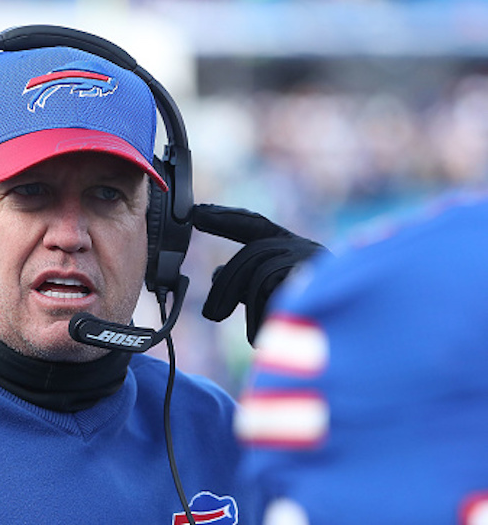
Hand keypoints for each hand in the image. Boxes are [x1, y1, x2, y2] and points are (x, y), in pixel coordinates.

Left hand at [192, 204, 328, 345]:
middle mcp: (307, 249)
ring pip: (260, 273)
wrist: (356, 340)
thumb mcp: (278, 299)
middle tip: (212, 314)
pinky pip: (273, 290)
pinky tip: (264, 336)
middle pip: (253, 253)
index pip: (256, 225)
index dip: (227, 219)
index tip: (197, 213)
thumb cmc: (318, 326)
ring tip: (251, 337)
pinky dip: (262, 315)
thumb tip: (216, 273)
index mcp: (297, 250)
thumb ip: (249, 281)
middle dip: (227, 284)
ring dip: (249, 307)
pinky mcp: (316, 279)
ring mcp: (314, 262)